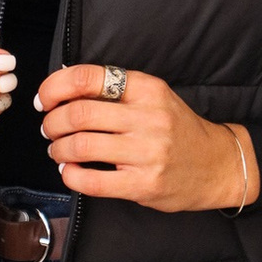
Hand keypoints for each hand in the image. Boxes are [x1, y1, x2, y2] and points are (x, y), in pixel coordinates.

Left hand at [35, 64, 259, 212]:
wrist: (216, 165)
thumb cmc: (178, 130)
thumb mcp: (154, 97)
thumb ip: (115, 91)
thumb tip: (63, 87)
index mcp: (147, 89)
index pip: (88, 77)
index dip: (55, 87)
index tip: (44, 100)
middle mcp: (148, 117)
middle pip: (78, 113)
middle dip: (52, 122)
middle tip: (49, 129)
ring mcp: (147, 152)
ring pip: (81, 146)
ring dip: (58, 149)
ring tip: (59, 151)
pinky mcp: (144, 184)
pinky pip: (93, 181)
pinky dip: (71, 176)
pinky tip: (71, 172)